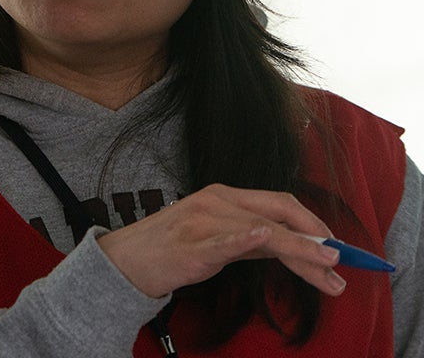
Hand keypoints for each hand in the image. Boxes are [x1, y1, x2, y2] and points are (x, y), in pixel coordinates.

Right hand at [96, 183, 345, 298]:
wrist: (127, 261)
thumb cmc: (170, 250)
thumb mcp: (216, 237)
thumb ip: (252, 239)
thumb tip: (291, 246)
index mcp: (224, 196)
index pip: (279, 203)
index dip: (314, 223)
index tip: (336, 246)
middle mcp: (216, 201)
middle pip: (278, 213)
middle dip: (315, 238)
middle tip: (340, 264)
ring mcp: (203, 221)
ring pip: (263, 231)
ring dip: (299, 252)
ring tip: (325, 269)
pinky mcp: (191, 244)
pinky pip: (224, 240)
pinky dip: (245, 238)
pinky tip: (263, 237)